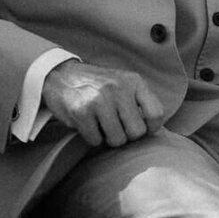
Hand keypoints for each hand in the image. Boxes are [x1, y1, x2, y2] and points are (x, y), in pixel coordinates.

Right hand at [42, 61, 163, 147]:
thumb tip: (155, 129)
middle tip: (116, 127)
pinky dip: (92, 137)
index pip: (156, 113)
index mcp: (134, 81)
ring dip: (108, 138)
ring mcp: (100, 100)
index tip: (142, 129)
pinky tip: (88, 123)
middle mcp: (119, 88)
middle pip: (137, 132)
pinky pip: (96, 141)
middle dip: (127, 135)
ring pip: (117, 140)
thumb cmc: (97, 85)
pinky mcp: (82, 111)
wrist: (62, 76)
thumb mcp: (123, 83)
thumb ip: (139, 101)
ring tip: (101, 124)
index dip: (151, 128)